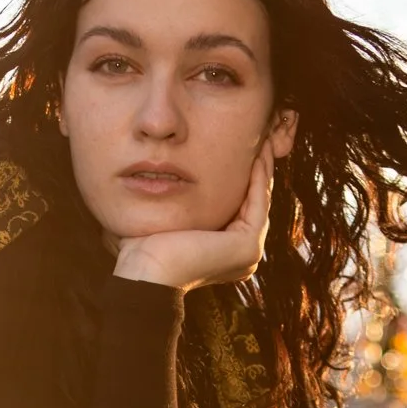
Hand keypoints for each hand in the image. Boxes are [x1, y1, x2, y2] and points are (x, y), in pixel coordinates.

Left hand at [113, 140, 274, 291]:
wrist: (144, 271)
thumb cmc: (144, 247)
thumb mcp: (166, 216)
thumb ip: (176, 200)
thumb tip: (162, 173)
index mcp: (225, 252)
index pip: (238, 207)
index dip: (241, 176)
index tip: (239, 145)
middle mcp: (241, 256)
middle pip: (252, 203)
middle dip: (256, 169)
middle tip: (258, 136)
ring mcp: (248, 253)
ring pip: (259, 200)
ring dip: (262, 168)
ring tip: (261, 139)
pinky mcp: (247, 246)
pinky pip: (258, 203)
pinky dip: (260, 177)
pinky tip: (256, 153)